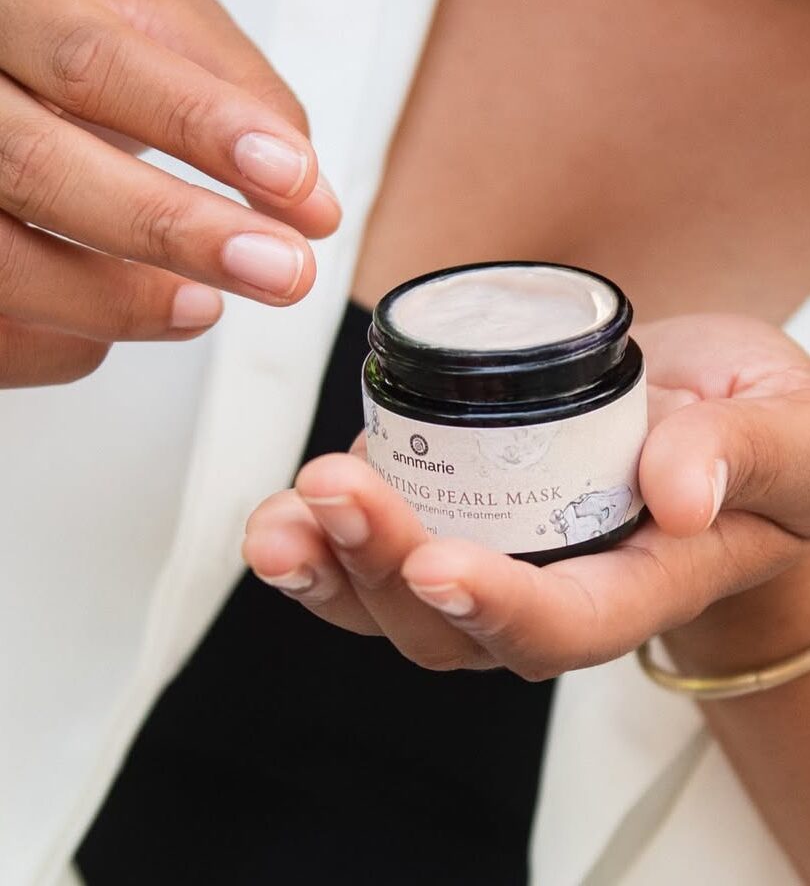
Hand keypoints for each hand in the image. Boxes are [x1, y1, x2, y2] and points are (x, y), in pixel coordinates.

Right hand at [0, 0, 339, 386]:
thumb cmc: (58, 50)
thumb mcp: (136, 22)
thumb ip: (228, 82)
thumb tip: (304, 196)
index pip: (93, 62)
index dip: (199, 126)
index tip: (293, 179)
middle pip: (40, 167)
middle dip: (178, 230)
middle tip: (282, 269)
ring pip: (3, 264)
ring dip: (121, 303)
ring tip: (206, 307)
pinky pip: (0, 330)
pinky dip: (69, 339)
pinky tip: (119, 315)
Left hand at [243, 314, 809, 677]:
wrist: (708, 417)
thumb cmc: (757, 434)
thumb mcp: (788, 429)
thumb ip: (746, 451)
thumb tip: (681, 489)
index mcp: (642, 580)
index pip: (564, 623)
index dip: (499, 609)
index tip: (439, 566)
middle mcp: (556, 588)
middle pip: (454, 628)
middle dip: (382, 571)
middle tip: (333, 495)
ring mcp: (497, 559)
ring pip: (395, 608)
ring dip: (328, 569)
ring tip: (282, 521)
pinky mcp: (454, 517)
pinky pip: (375, 557)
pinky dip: (320, 539)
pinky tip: (284, 511)